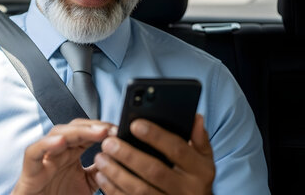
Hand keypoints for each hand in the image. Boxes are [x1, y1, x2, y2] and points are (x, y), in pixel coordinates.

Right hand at [12, 119, 115, 194]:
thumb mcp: (88, 185)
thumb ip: (101, 171)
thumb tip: (121, 160)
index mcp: (71, 153)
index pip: (87, 132)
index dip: (102, 128)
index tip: (119, 131)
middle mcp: (58, 151)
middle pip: (74, 129)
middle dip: (93, 127)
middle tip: (110, 129)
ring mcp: (44, 158)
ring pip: (56, 134)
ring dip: (76, 131)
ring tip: (96, 132)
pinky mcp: (30, 171)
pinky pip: (34, 152)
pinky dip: (46, 144)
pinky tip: (61, 141)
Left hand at [94, 114, 214, 193]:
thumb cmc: (195, 180)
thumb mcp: (204, 160)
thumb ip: (199, 139)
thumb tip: (195, 118)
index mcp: (200, 171)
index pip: (177, 149)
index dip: (156, 136)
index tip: (135, 124)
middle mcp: (187, 190)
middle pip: (155, 171)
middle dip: (129, 155)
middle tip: (109, 142)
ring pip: (139, 190)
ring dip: (117, 173)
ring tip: (101, 158)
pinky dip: (114, 190)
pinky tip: (103, 177)